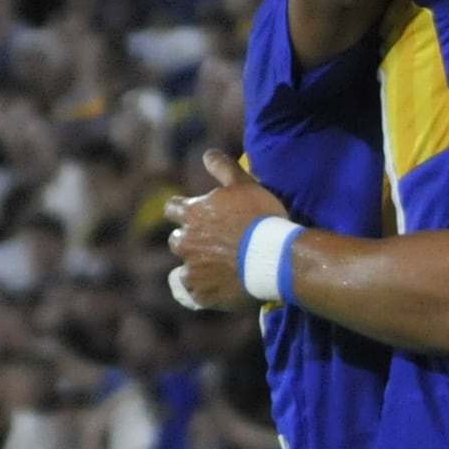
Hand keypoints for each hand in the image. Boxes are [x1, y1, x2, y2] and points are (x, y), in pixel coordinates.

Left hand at [164, 148, 285, 312]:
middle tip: (214, 245)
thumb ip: (223, 167)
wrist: (276, 257)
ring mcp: (192, 270)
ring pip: (184, 269)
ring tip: (219, 270)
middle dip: (191, 241)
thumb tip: (207, 154)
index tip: (198, 217)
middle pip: (178, 240)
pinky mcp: (201, 295)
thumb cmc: (262, 217)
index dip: (185, 212)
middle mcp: (186, 241)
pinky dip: (204, 292)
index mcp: (192, 214)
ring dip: (197, 267)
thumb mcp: (245, 184)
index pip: (173, 209)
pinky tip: (220, 289)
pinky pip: (194, 295)